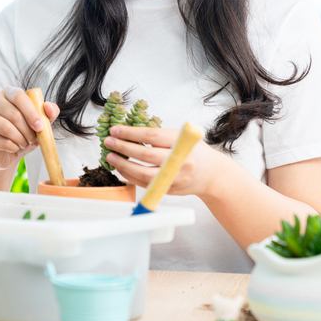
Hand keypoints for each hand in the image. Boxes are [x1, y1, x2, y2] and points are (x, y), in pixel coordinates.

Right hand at [0, 87, 59, 174]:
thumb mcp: (39, 123)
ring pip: (6, 128)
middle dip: (28, 130)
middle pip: (13, 114)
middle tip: (34, 139)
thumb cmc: (23, 133)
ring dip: (21, 139)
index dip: (31, 111)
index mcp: (8, 93)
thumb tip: (49, 108)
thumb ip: (48, 113)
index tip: (40, 126)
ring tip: (25, 143)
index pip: (18, 95)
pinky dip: (13, 147)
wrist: (6, 154)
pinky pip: (1, 141)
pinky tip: (15, 147)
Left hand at [104, 124, 224, 197]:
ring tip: (110, 157)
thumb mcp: (183, 137)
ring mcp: (175, 178)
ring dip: (123, 165)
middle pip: (145, 155)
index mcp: (182, 143)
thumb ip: (160, 135)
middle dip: (123, 148)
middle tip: (108, 142)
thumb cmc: (194, 151)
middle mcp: (179, 161)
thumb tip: (128, 131)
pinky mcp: (169, 190)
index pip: (152, 136)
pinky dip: (130, 176)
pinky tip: (120, 168)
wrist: (212, 174)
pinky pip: (145, 184)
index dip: (131, 133)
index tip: (115, 130)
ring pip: (143, 173)